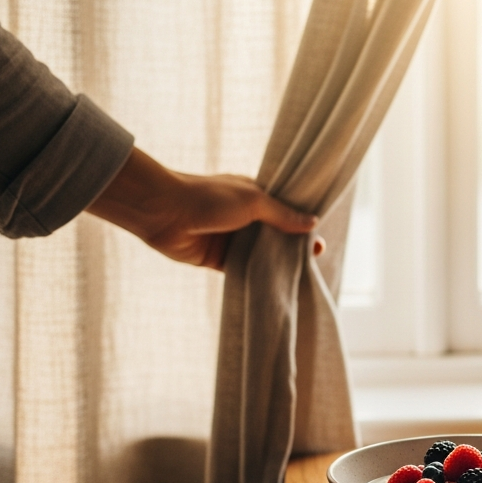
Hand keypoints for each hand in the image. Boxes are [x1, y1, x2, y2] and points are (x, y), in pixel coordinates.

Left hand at [87, 148, 318, 269]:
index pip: (284, 212)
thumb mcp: (253, 201)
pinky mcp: (217, 260)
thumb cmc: (207, 197)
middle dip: (293, 246)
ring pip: (260, 254)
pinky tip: (274, 286)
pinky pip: (242, 270)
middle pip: (275, 235)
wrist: (163, 211)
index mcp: (253, 197)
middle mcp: (244, 218)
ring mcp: (230, 239)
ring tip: (300, 275)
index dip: (301, 225)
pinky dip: (256, 277)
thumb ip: (282, 215)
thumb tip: (312, 223)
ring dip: (276, 263)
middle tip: (315, 259)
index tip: (318, 239)